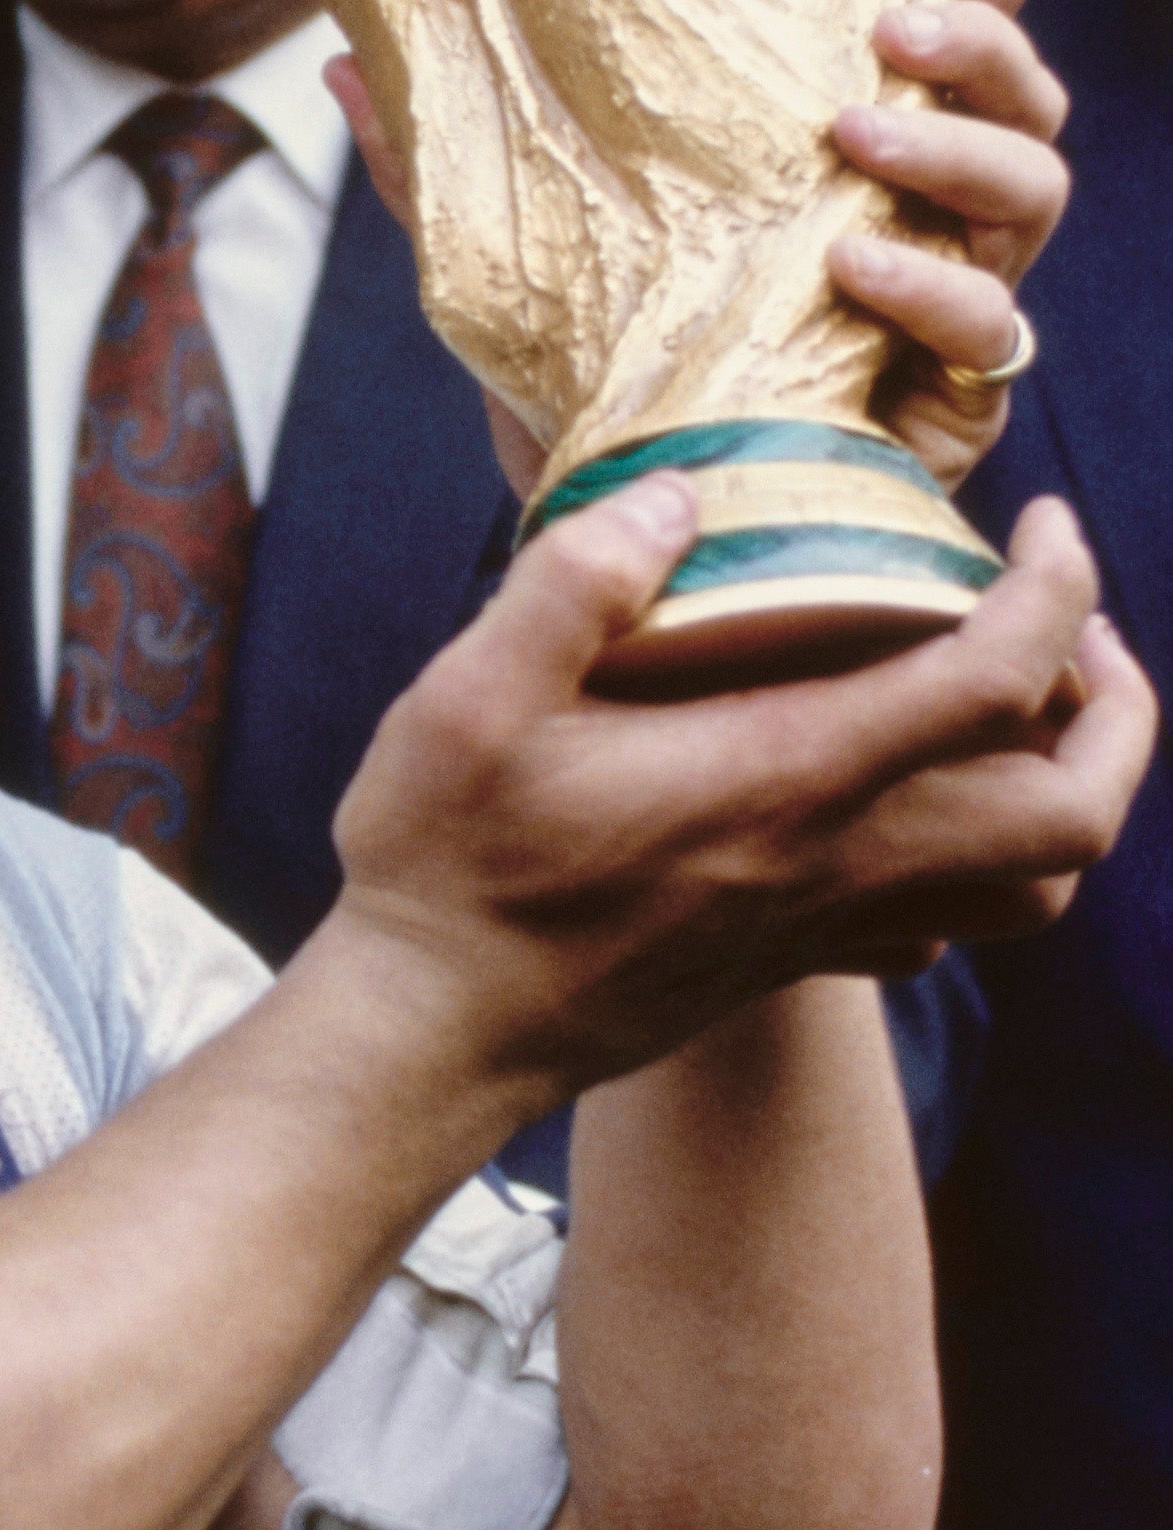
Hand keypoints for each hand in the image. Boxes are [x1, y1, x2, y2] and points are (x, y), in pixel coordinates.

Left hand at [326, 0, 1070, 503]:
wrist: (626, 564)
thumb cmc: (593, 404)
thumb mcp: (511, 273)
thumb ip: (441, 177)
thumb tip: (341, 68)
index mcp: (845, 176)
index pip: (946, 65)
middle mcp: (920, 233)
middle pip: (1023, 111)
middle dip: (983, 52)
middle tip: (890, 33)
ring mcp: (946, 319)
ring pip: (1033, 196)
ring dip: (961, 151)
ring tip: (855, 139)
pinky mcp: (948, 412)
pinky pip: (989, 333)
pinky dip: (936, 291)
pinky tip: (852, 267)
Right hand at [327, 473, 1153, 1100]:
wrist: (426, 1037)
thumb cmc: (444, 868)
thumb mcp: (469, 697)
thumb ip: (574, 579)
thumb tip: (677, 492)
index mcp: (785, 777)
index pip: (999, 679)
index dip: (1058, 587)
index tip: (1047, 525)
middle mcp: (834, 862)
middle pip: (1072, 814)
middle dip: (1119, 710)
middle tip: (1078, 628)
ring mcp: (821, 927)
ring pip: (1034, 890)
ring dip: (1070, 798)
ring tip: (1031, 717)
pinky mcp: (790, 965)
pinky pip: (947, 929)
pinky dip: (977, 867)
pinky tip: (913, 806)